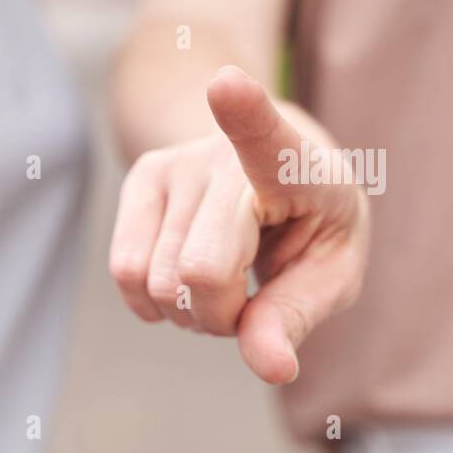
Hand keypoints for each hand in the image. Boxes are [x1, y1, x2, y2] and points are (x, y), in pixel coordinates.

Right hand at [109, 66, 368, 383]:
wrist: (260, 170)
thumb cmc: (309, 227)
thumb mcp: (328, 275)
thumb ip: (296, 319)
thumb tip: (270, 368)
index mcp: (295, 167)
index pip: (267, 139)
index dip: (245, 114)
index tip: (226, 84)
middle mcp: (225, 156)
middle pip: (200, 273)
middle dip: (221, 316)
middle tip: (250, 298)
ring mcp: (176, 164)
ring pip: (156, 283)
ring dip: (188, 311)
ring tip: (220, 284)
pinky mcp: (140, 179)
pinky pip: (125, 273)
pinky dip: (151, 303)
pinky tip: (180, 284)